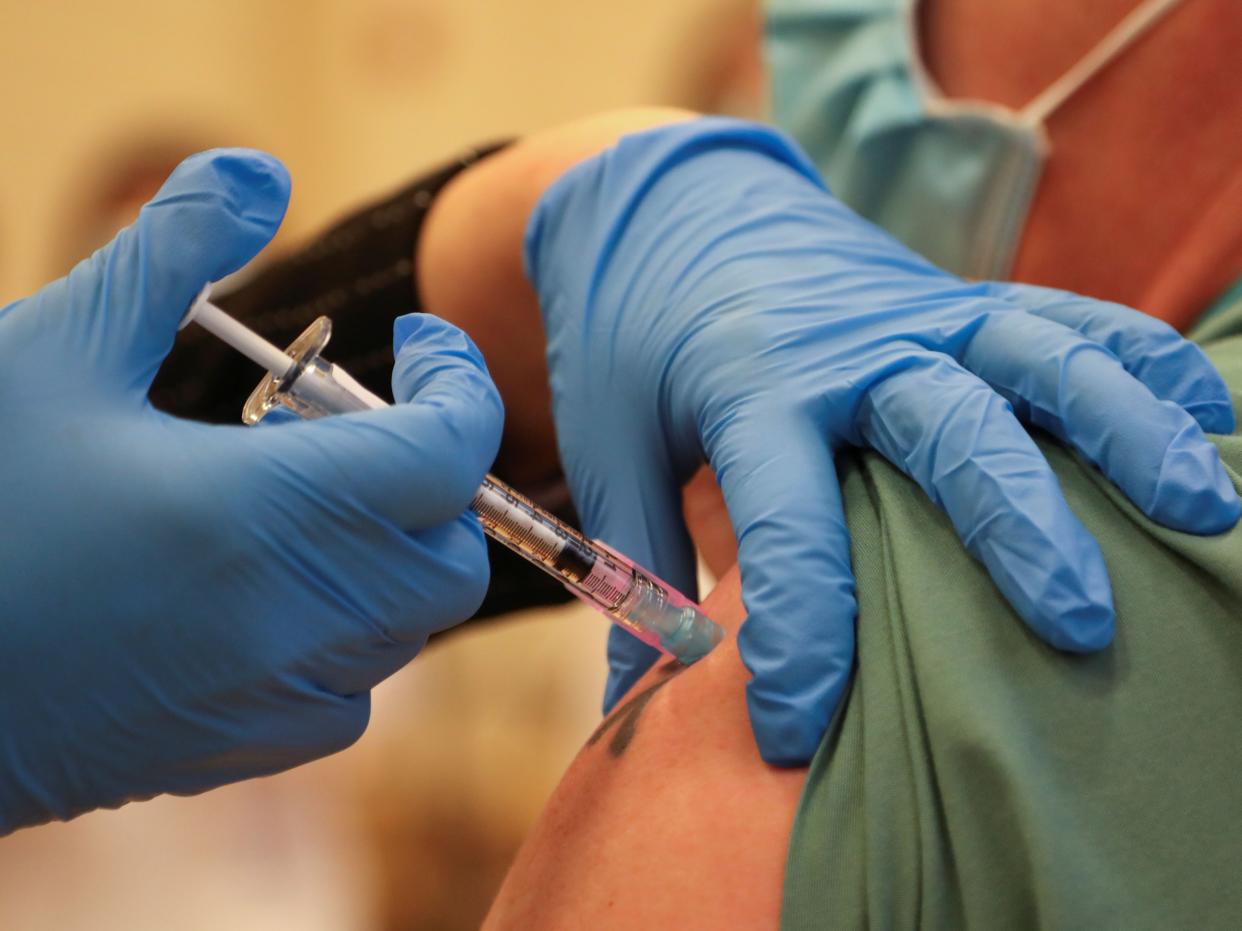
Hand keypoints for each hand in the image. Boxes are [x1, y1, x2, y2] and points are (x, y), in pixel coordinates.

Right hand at [0, 150, 500, 830]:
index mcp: (268, 509)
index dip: (460, 381)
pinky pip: (351, 693)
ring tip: (293, 498)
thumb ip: (172, 250)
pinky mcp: (236, 752)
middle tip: (348, 424)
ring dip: (387, 550)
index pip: (453, 451)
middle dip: (433, 477)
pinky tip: (263, 590)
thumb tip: (259, 172)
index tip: (420, 341)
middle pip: (452, 549)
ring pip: (407, 624)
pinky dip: (344, 634)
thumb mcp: (57, 349)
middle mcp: (296, 618)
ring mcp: (271, 698)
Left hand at [525, 118, 1238, 763]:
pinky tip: (1205, 419)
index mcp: (747, 385)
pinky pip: (1063, 317)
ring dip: (1121, 431)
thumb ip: (635, 558)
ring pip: (1035, 360)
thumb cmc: (636, 339)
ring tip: (1197, 509)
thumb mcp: (610, 441)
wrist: (673, 202)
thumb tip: (642, 691)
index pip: (786, 520)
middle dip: (1016, 531)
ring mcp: (915, 312)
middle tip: (1078, 628)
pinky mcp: (956, 297)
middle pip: (947, 433)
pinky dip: (1137, 362)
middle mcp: (847, 345)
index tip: (796, 733)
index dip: (798, 634)